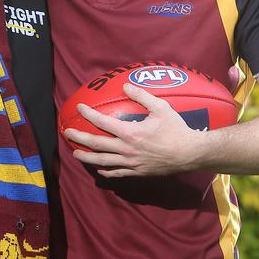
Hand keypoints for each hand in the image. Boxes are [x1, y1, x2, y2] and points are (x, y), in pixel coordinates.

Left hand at [64, 84, 202, 177]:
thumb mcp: (160, 107)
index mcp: (130, 133)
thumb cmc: (176, 129)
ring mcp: (131, 163)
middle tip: (67, 133)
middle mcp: (127, 149)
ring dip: (86, 157)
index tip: (79, 107)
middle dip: (79, 138)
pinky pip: (117, 173)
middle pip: (96, 144)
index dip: (88, 114)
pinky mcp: (137, 172)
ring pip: (103, 162)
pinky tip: (99, 168)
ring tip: (75, 153)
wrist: (191, 154)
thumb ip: (141, 96)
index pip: (102, 122)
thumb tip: (125, 85)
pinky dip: (105, 171)